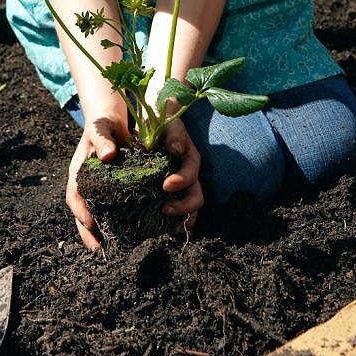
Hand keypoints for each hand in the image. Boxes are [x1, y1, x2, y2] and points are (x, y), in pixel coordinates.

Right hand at [66, 116, 125, 249]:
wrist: (110, 121)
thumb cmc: (103, 124)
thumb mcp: (101, 128)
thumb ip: (103, 140)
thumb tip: (107, 155)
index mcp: (79, 171)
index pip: (75, 194)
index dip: (80, 210)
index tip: (90, 224)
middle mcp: (86, 183)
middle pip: (81, 211)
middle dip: (87, 231)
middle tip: (97, 249)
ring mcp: (97, 188)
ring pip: (94, 213)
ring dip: (98, 232)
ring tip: (108, 248)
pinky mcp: (111, 189)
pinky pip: (109, 208)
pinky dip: (113, 221)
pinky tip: (123, 232)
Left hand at [162, 119, 203, 236]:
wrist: (159, 125)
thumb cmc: (164, 124)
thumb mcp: (170, 124)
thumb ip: (175, 135)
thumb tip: (176, 149)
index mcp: (190, 158)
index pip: (190, 173)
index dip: (181, 181)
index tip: (165, 186)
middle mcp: (191, 174)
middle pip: (196, 196)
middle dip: (183, 206)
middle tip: (165, 210)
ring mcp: (185, 186)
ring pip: (193, 208)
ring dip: (184, 219)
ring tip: (170, 229)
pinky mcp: (176, 193)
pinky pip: (184, 212)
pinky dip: (181, 223)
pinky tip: (171, 232)